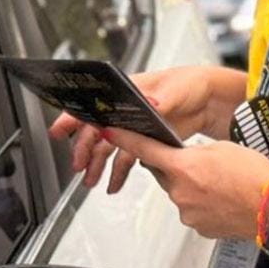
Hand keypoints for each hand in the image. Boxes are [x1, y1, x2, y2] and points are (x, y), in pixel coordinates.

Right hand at [46, 66, 228, 194]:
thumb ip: (162, 99)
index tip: (59, 129)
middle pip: (97, 129)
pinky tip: (113, 183)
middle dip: (84, 148)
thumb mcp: (176, 89)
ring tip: (90, 181)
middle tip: (78, 165)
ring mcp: (135, 126)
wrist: (210, 99)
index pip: (95, 102)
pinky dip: (118, 172)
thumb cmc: (191, 84)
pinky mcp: (146, 141)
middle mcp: (126, 108)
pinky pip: (126, 158)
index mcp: (128, 90)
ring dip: (97, 164)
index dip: (75, 116)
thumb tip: (152, 104)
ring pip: (108, 146)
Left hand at [104, 129, 268, 239]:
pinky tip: (221, 198)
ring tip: (219, 184)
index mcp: (184, 167)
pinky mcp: (199, 227)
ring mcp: (188, 212)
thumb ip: (197, 152)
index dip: (125, 140)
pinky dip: (202, 203)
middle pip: (163, 174)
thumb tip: (188, 158)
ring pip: (179, 193)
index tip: (111, 133)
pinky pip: (192, 210)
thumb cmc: (255, 176)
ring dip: (191, 187)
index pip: (145, 150)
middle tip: (198, 163)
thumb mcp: (222, 148)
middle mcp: (180, 192)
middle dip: (174, 167)